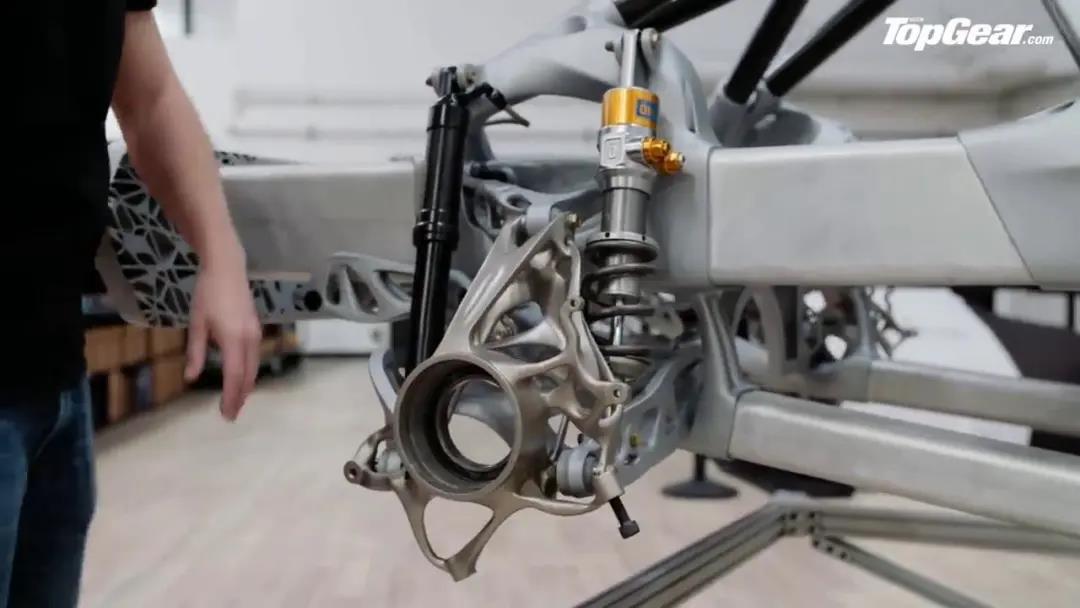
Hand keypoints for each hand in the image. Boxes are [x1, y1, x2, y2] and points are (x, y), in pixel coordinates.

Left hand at [184, 250, 261, 420]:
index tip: (226, 414)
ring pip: (254, 367)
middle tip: (230, 414)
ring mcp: (256, 334)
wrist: (228, 268)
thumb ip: (196, 352)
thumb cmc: (207, 294)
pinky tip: (240, 376)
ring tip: (236, 400)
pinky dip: (248, 372)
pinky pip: (255, 357)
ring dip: (246, 385)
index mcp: (233, 339)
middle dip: (240, 396)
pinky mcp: (256, 329)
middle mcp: (249, 339)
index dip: (231, 397)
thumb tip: (191, 378)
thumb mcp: (196, 324)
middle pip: (248, 375)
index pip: (234, 376)